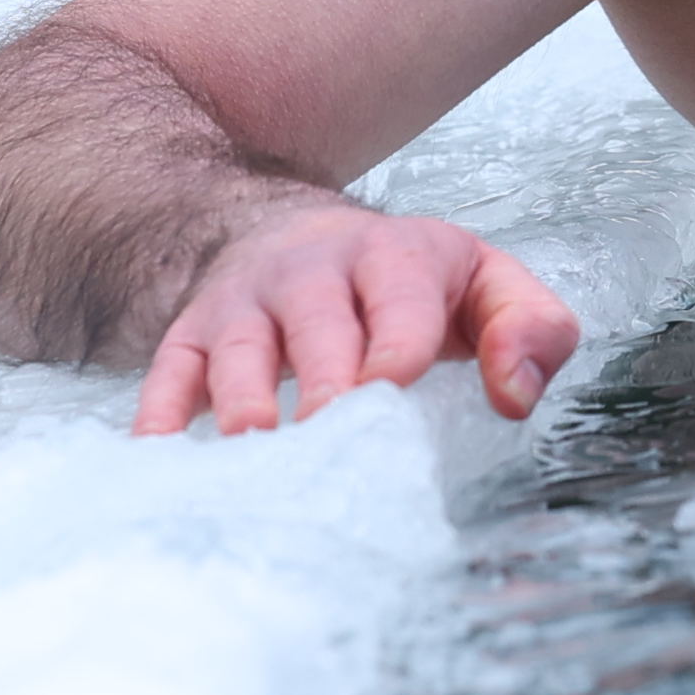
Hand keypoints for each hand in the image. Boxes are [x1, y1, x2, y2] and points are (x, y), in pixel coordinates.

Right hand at [133, 196, 580, 436]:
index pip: (400, 298)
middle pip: (317, 324)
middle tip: (332, 434)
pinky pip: (168, 371)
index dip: (398, 342)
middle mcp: (314, 272)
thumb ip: (532, 330)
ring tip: (256, 445)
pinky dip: (161, 413)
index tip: (393, 387)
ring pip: (237, 349)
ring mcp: (247, 303)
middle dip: (325, 377)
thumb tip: (517, 396)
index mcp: (397, 257)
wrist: (300, 238)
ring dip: (243, 398)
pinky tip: (163, 456)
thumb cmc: (410, 285)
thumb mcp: (489, 286)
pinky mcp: (192, 334)